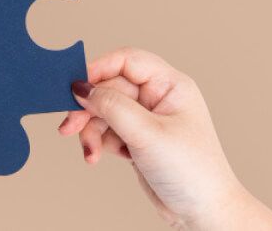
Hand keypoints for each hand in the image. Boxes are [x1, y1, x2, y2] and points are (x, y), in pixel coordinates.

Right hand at [59, 48, 271, 230]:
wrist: (203, 211)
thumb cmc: (192, 170)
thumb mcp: (147, 134)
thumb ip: (112, 106)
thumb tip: (82, 88)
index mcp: (170, 85)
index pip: (127, 61)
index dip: (99, 69)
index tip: (75, 87)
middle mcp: (158, 98)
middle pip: (110, 89)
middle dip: (89, 109)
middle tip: (68, 126)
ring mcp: (147, 119)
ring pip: (104, 111)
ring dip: (91, 130)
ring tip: (89, 152)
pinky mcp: (137, 139)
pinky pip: (107, 130)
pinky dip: (98, 143)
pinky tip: (96, 157)